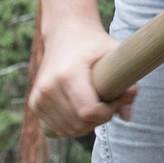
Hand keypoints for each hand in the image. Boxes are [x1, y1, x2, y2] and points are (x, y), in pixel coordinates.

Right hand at [31, 15, 131, 135]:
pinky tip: (81, 109)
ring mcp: (39, 97)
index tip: (116, 100)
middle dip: (99, 119)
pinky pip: (57, 129)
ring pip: (68, 130)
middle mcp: (48, 87)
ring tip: (95, 103)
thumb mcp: (115, 55)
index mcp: (67, 75)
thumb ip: (129, 84)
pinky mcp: (35, 104)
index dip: (107, 112)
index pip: (88, 112)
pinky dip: (72, 125)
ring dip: (86, 124)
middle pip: (79, 124)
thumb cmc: (94, 44)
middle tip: (108, 101)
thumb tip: (127, 116)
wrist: (65, 32)